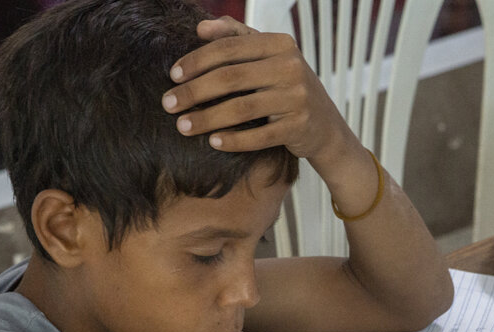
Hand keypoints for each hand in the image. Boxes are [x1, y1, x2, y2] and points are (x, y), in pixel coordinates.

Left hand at [161, 17, 349, 162]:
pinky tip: (213, 142)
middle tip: (168, 104)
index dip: (196, 61)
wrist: (326, 126)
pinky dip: (234, 140)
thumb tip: (201, 28)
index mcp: (280, 44)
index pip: (228, 48)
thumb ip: (237, 37)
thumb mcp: (269, 57)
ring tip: (182, 127)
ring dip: (207, 119)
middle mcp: (291, 67)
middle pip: (230, 78)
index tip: (172, 75)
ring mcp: (297, 98)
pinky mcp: (299, 127)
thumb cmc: (286, 87)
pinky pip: (259, 137)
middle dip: (194, 92)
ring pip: (241, 109)